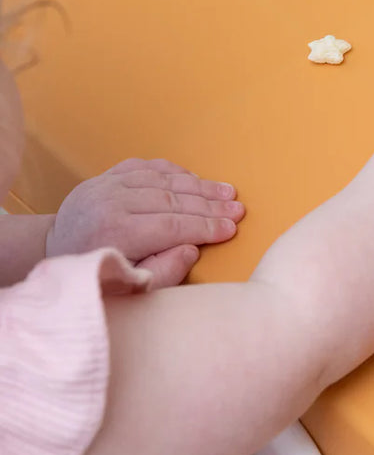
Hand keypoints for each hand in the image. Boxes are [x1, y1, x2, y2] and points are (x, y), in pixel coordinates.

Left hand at [47, 158, 244, 287]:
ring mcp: (106, 185)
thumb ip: (162, 273)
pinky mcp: (106, 176)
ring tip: (227, 192)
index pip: (173, 226)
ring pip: (163, 180)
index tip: (231, 229)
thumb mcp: (128, 289)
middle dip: (211, 205)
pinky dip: (174, 171)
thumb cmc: (95, 276)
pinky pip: (147, 166)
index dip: (206, 227)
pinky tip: (196, 179)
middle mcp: (110, 203)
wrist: (54, 252)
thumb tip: (191, 250)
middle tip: (238, 209)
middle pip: (173, 200)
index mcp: (115, 233)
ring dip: (200, 185)